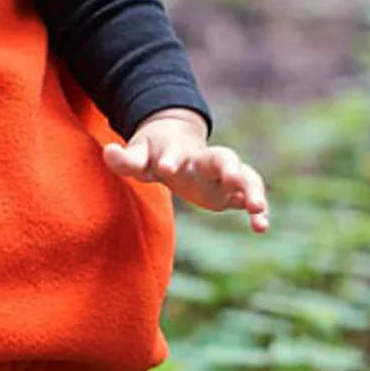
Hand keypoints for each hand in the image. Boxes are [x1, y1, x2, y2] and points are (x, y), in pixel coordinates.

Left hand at [103, 108, 269, 233]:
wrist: (174, 143)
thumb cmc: (153, 152)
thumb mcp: (137, 155)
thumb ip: (124, 159)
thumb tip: (108, 151)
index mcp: (177, 151)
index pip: (175, 152)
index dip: (171, 159)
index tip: (166, 167)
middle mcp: (203, 159)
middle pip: (221, 156)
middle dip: (228, 166)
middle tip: (233, 176)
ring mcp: (221, 173)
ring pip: (244, 174)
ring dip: (251, 189)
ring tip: (256, 208)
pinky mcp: (231, 189)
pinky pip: (250, 196)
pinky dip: (258, 209)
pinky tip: (261, 226)